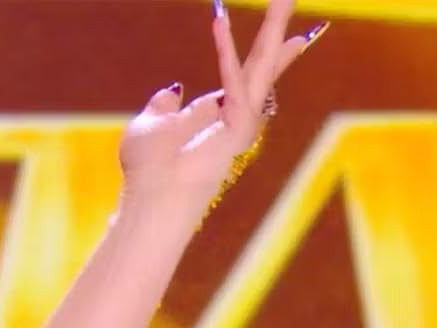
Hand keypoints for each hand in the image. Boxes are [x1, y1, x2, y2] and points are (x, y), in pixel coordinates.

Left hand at [118, 0, 323, 215]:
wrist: (151, 196)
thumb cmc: (147, 168)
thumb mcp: (150, 125)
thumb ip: (164, 106)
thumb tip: (174, 89)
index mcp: (217, 115)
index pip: (242, 76)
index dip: (258, 52)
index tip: (289, 37)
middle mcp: (235, 116)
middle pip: (261, 66)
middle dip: (276, 31)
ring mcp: (241, 121)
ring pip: (260, 65)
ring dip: (271, 28)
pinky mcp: (238, 125)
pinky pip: (232, 79)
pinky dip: (223, 51)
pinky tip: (216, 22)